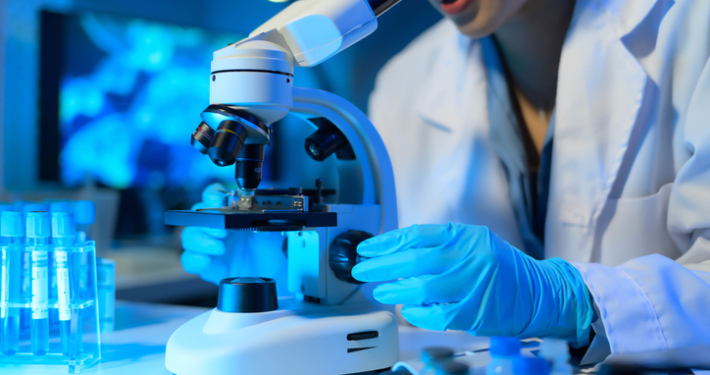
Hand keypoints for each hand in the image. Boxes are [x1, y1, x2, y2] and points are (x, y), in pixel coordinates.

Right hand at [181, 183, 287, 285]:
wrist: (269, 275)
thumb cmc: (268, 251)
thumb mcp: (272, 235)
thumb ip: (266, 224)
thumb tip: (261, 216)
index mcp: (230, 213)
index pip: (212, 196)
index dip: (212, 195)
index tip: (218, 200)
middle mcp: (215, 226)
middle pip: (196, 214)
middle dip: (208, 221)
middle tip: (223, 231)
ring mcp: (207, 245)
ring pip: (188, 236)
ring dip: (202, 240)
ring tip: (221, 248)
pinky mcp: (204, 264)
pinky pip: (188, 259)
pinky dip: (195, 259)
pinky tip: (208, 261)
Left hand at [352, 223, 592, 346]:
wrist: (539, 293)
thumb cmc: (501, 267)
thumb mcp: (475, 243)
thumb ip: (441, 246)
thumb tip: (397, 252)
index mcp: (465, 237)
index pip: (416, 235)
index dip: (387, 242)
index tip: (366, 248)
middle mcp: (468, 258)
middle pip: (413, 261)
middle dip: (381, 266)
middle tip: (360, 271)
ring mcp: (470, 286)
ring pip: (420, 288)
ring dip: (393, 290)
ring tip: (378, 291)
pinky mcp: (473, 313)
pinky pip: (435, 315)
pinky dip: (416, 313)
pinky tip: (407, 310)